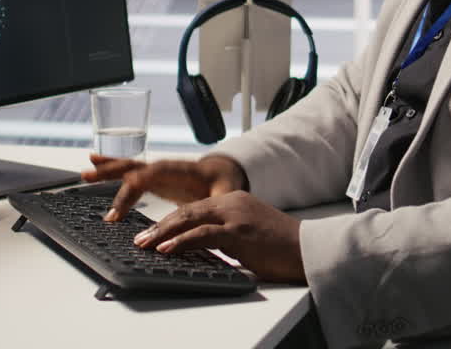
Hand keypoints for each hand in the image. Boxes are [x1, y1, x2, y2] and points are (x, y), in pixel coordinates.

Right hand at [81, 153, 247, 221]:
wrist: (220, 175)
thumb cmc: (222, 185)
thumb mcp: (226, 195)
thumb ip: (220, 201)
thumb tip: (219, 206)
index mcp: (182, 171)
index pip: (158, 173)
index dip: (141, 183)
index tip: (125, 194)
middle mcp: (164, 168)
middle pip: (135, 168)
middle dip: (114, 172)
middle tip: (91, 178)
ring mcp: (155, 171)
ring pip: (127, 168)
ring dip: (106, 170)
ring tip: (85, 172)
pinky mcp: (150, 178)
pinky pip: (127, 172)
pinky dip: (110, 167)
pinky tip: (93, 163)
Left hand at [133, 191, 305, 283]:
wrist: (311, 249)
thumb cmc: (282, 248)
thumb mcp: (248, 235)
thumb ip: (225, 235)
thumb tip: (200, 250)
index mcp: (233, 200)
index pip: (193, 208)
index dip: (169, 221)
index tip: (152, 233)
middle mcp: (232, 203)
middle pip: (186, 211)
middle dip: (159, 226)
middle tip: (140, 239)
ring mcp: (235, 215)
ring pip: (189, 220)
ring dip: (162, 234)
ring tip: (145, 245)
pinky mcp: (239, 232)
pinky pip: (202, 235)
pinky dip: (180, 242)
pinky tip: (166, 249)